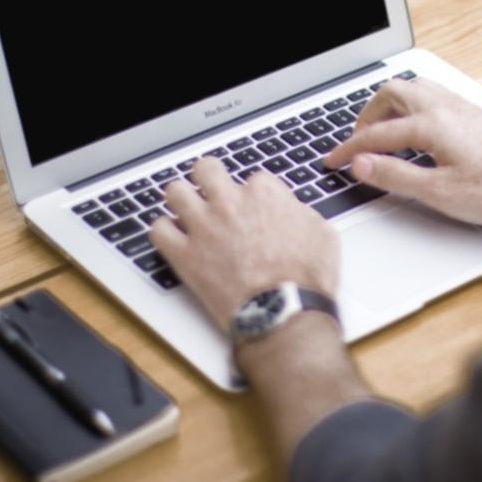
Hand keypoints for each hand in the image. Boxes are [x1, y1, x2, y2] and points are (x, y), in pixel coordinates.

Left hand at [149, 160, 339, 330]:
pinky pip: (158, 231)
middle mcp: (230, 204)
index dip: (254, 194)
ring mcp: (204, 227)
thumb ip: (301, 214)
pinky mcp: (185, 255)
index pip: (253, 178)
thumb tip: (293, 212)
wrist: (284, 312)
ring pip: (175, 192)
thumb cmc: (306, 279)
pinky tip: (173, 238)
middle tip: (211, 189)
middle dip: (209, 177)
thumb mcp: (323, 235)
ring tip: (186, 209)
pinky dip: (163, 232)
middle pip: (206, 169)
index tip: (254, 208)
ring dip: (181, 199)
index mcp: (264, 195)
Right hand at [321, 78, 481, 225]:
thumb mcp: (438, 192)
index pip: (377, 134)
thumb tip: (362, 165)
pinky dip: (411, 105)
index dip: (349, 149)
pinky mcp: (474, 112)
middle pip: (391, 93)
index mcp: (431, 124)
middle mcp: (444, 106)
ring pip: (414, 88)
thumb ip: (395, 176)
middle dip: (367, 115)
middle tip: (357, 142)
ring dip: (390, 106)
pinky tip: (414, 128)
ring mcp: (461, 106)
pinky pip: (432, 95)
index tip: (333, 161)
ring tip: (381, 132)